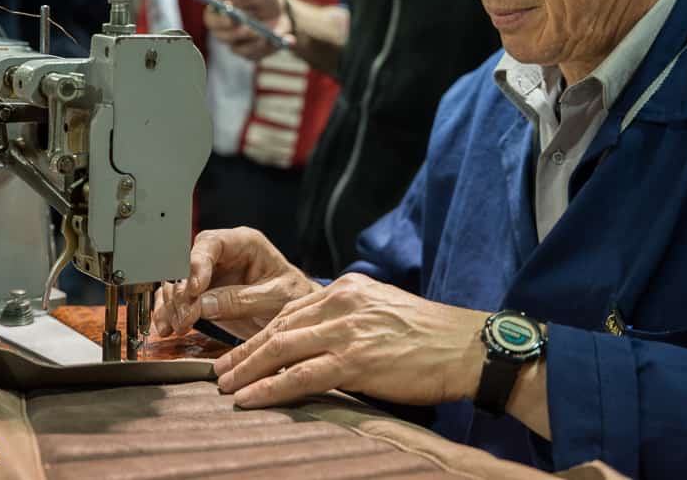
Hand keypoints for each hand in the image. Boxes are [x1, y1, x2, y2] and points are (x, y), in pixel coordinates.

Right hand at [153, 227, 320, 340]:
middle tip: (183, 315)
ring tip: (173, 326)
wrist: (296, 320)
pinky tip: (166, 327)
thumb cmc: (294, 297)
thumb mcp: (275, 298)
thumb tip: (203, 303)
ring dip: (171, 304)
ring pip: (177, 282)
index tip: (193, 288)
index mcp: (245, 243)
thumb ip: (241, 299)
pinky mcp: (203, 295)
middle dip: (181, 290)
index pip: (211, 243)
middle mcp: (223, 255)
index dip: (196, 264)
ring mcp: (211, 275)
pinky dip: (169, 313)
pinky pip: (178, 300)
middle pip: (187, 262)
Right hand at [203, 0, 295, 59]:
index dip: (219, 21)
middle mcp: (225, 29)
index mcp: (220, 11)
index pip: (211, 19)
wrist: (282, 9)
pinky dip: (267, 47)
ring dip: (253, 42)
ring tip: (266, 34)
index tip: (231, 18)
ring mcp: (237, 42)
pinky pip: (254, 55)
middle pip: (221, 37)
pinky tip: (279, 39)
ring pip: (237, 49)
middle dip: (236, 33)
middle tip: (249, 28)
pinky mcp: (250, 52)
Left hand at [212, 272, 488, 407]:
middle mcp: (341, 303)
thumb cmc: (429, 335)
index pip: (290, 310)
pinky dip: (269, 388)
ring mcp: (346, 330)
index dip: (260, 333)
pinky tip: (249, 399)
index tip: (240, 350)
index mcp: (346, 288)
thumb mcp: (383, 308)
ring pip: (281, 348)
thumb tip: (320, 336)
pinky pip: (300, 376)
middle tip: (219, 370)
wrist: (467, 347)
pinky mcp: (355, 360)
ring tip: (225, 387)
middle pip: (278, 326)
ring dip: (247, 369)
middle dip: (244, 351)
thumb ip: (349, 316)